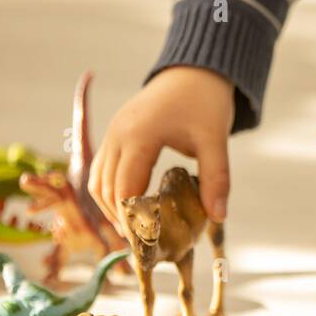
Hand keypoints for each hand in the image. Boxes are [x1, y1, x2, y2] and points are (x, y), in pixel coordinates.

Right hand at [89, 66, 234, 233]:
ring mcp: (113, 132)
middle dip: (119, 219)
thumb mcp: (215, 140)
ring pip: (96, 179)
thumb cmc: (205, 102)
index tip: (146, 245)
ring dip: (110, 206)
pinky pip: (102, 167)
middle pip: (104, 188)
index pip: (124, 189)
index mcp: (139, 136)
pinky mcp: (116, 132)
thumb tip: (219, 217)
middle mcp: (118, 134)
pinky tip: (131, 206)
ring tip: (134, 230)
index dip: (131, 221)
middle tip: (140, 245)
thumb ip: (217, 178)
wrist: (195, 70)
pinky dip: (110, 190)